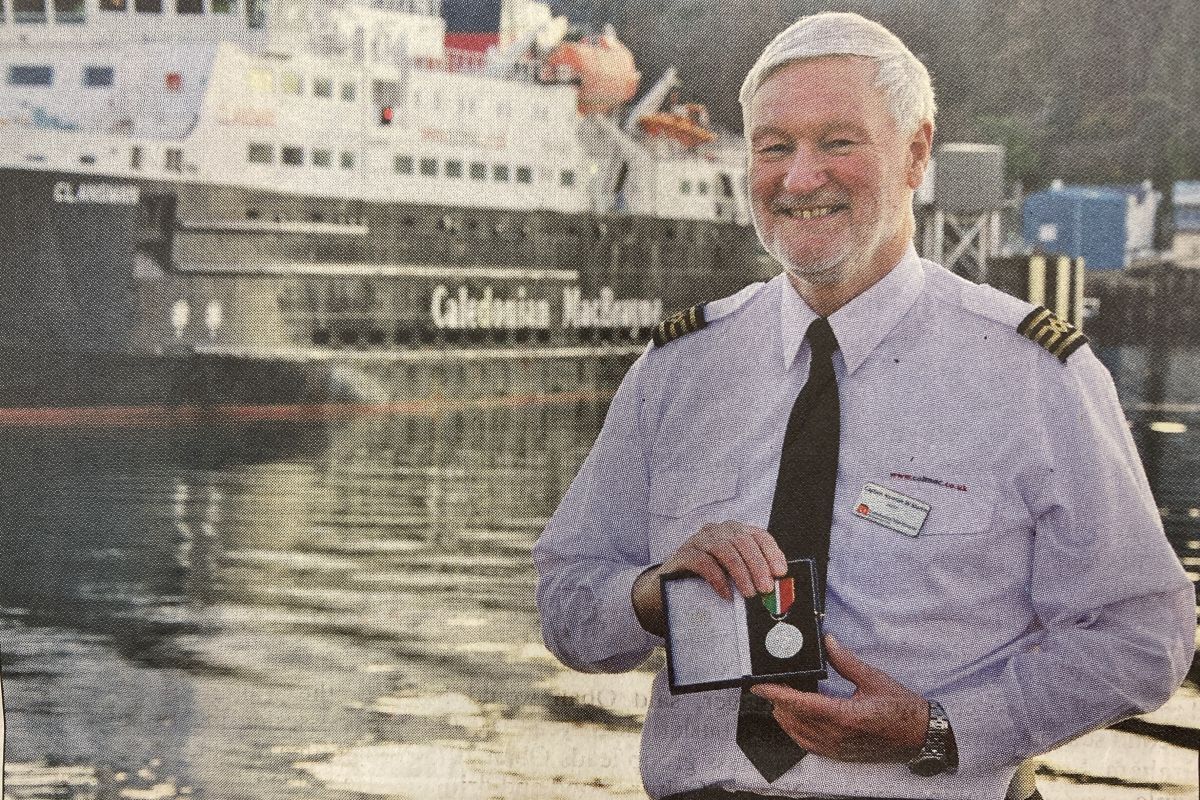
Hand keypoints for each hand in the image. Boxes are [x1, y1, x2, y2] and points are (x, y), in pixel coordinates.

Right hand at [631, 522, 787, 634]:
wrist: (669, 586)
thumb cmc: (707, 581)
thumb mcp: (733, 575)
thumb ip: (752, 575)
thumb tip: (777, 588)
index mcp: (735, 532)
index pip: (759, 536)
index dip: (772, 553)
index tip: (780, 572)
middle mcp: (718, 531)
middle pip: (743, 541)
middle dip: (757, 566)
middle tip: (765, 589)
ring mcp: (699, 540)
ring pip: (724, 549)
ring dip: (740, 572)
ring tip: (749, 593)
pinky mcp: (683, 553)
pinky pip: (703, 562)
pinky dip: (718, 579)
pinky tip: (726, 594)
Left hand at [750, 635, 929, 762]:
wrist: (920, 736)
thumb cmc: (902, 709)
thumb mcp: (873, 679)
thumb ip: (845, 661)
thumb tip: (827, 643)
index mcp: (845, 716)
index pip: (799, 704)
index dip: (776, 694)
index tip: (759, 685)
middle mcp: (837, 736)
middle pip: (793, 718)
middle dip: (777, 701)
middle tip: (772, 683)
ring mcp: (836, 749)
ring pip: (796, 733)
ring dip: (784, 715)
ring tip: (780, 697)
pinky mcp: (838, 755)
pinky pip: (807, 744)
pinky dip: (795, 730)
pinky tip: (793, 717)